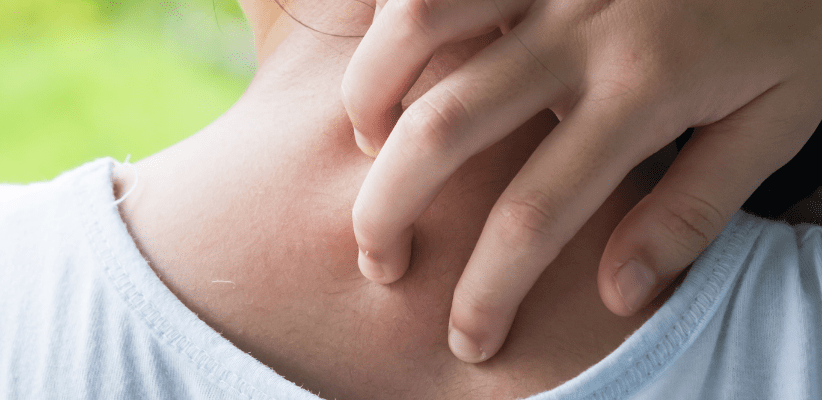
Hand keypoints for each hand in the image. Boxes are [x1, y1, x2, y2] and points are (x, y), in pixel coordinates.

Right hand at [342, 0, 821, 362]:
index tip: (468, 338)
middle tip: (378, 256)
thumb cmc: (796, 16)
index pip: (535, 214)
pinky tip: (390, 55)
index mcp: (641, 90)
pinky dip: (392, 17)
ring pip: (417, 27)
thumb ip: (692, 208)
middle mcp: (578, 29)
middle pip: (443, 127)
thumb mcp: (778, 119)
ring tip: (366, 145)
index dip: (486, 290)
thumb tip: (616, 292)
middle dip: (388, 205)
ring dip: (370, 94)